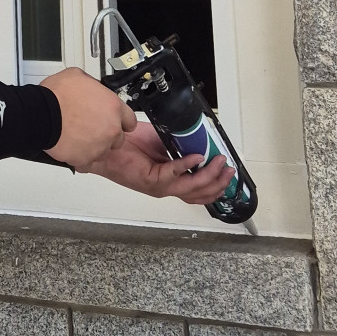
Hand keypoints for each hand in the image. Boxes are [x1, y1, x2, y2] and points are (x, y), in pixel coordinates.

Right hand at [40, 68, 135, 171]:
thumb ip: (92, 86)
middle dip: (106, 134)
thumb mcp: (78, 76)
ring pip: (102, 151)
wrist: (41, 114)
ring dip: (93, 146)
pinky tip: (70, 145)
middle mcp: (111, 128)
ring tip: (77, 136)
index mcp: (113, 107)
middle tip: (89, 127)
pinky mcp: (85, 159)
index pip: (130, 120)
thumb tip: (90, 87)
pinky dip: (79, 155)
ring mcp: (99, 146)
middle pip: (118, 138)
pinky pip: (86, 161)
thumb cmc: (56, 95)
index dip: (119, 120)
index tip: (112, 120)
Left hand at [86, 119, 236, 206]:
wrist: (106, 146)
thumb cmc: (129, 144)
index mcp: (171, 180)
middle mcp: (167, 187)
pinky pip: (173, 174)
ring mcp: (159, 186)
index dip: (217, 184)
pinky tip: (198, 157)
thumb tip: (200, 142)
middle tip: (230, 170)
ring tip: (220, 163)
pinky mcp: (150, 180)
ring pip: (191, 188)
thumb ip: (181, 146)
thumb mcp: (162, 143)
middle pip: (200, 194)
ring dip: (208, 176)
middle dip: (218, 183)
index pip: (199, 191)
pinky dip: (187, 165)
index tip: (229, 172)